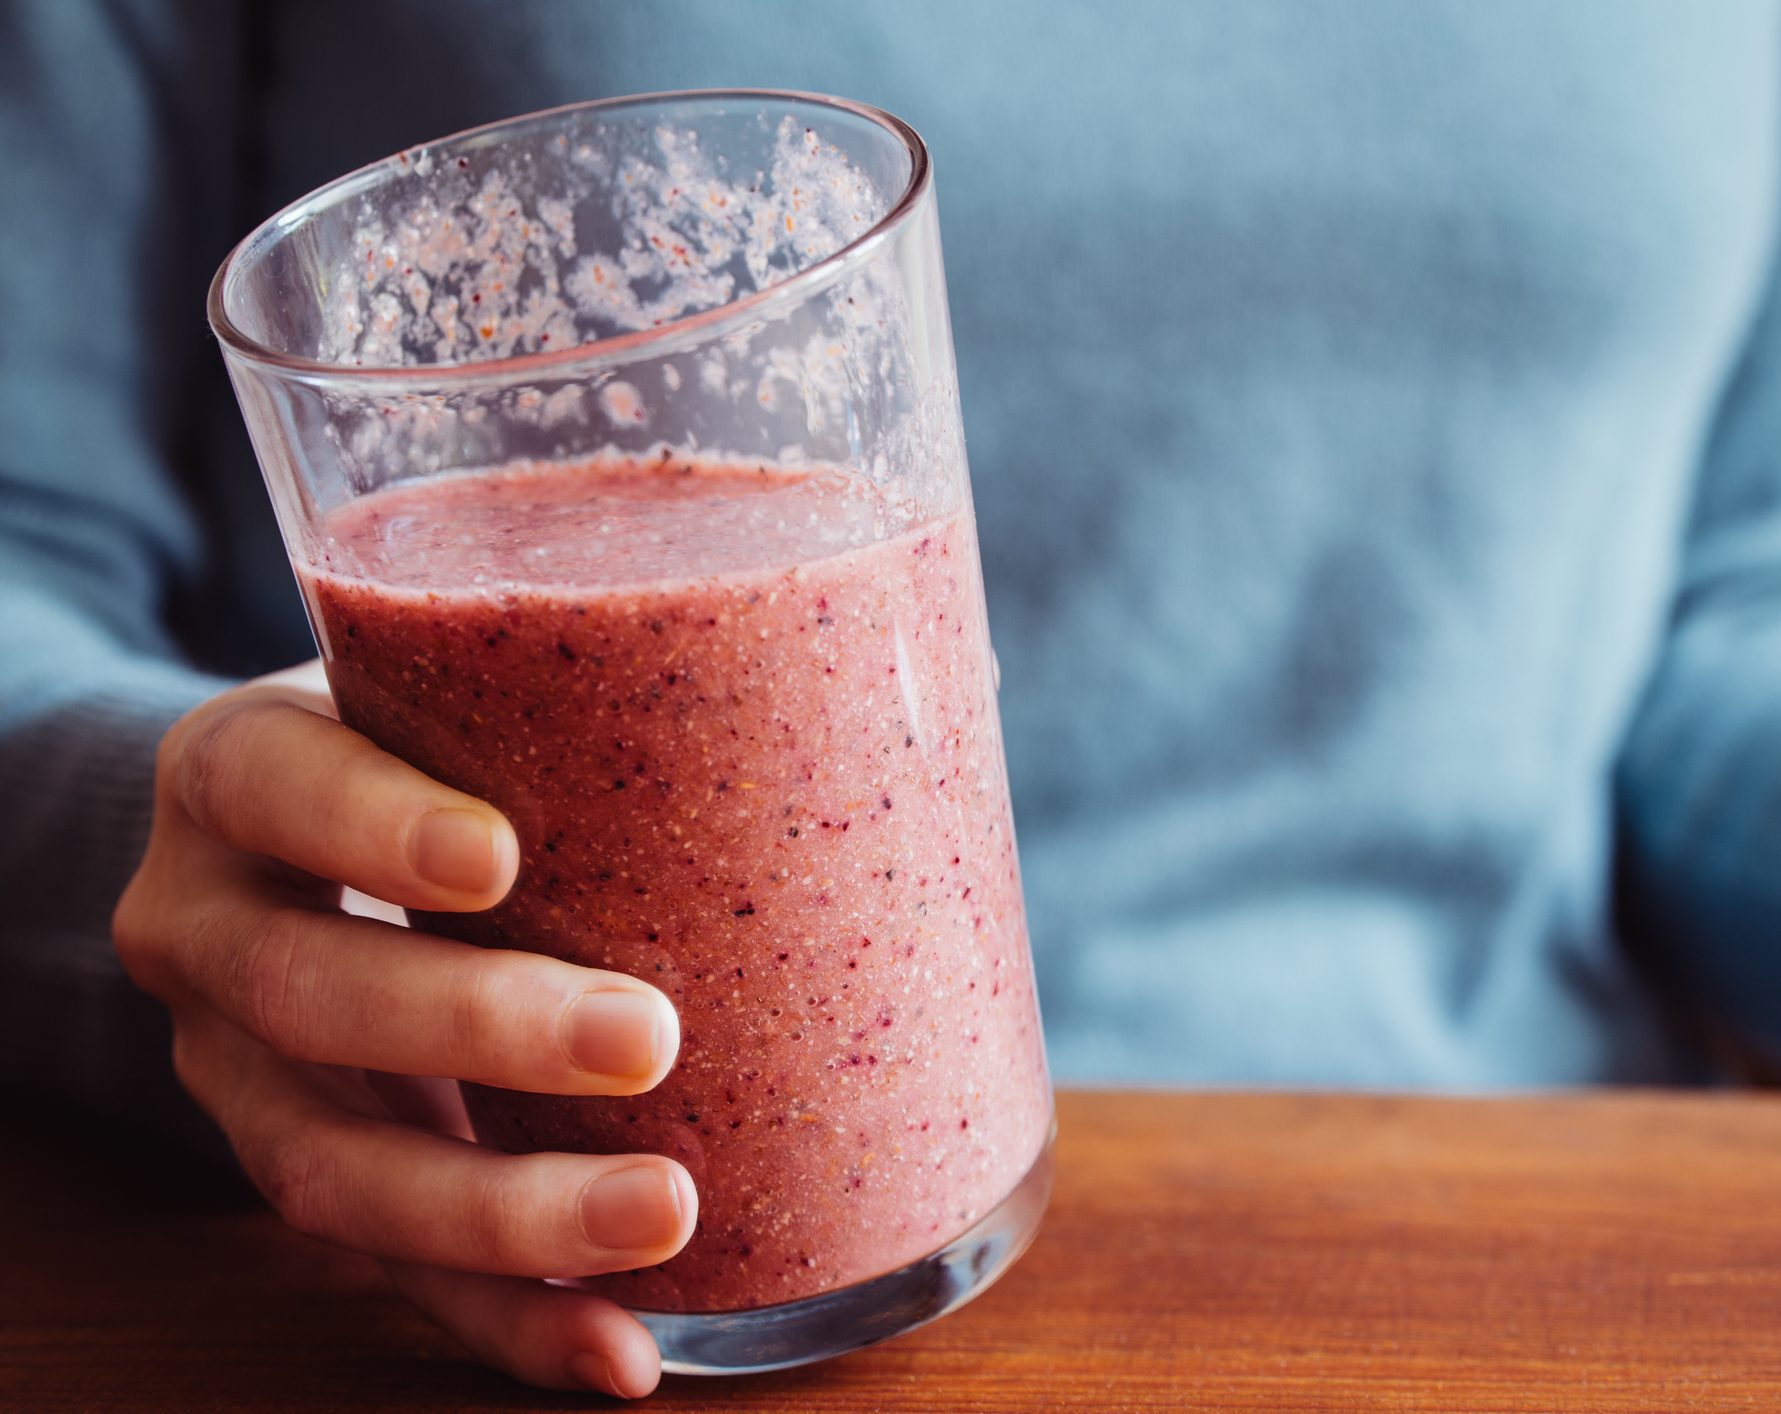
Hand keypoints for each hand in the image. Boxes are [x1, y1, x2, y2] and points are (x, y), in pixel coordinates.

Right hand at [113, 661, 690, 1398]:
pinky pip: (392, 1272)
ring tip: (662, 1216)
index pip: (273, 782)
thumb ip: (599, 681)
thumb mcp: (454, 682)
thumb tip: (916, 665)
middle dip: (477, 1027)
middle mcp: (209, 924)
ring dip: (503, 1213)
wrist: (280, 843)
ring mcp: (239, 1070)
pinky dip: (507, 1320)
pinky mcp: (307, 1173)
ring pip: (335, 1167)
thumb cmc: (424, 742)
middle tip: (646, 1036)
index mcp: (240, 770)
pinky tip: (617, 1351)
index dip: (368, 824)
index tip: (499, 854)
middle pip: (312, 991)